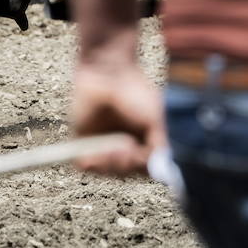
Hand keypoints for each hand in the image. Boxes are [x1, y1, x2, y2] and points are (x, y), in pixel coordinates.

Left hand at [70, 61, 165, 176]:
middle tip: (128, 148)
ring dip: (112, 163)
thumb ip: (161, 146)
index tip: (144, 156)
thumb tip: (164, 171)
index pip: (149, 169)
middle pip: (129, 173)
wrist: (107, 74)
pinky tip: (98, 152)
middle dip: (128, 165)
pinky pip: (86, 167)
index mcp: (147, 143)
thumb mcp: (157, 119)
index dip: (146, 168)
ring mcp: (105, 148)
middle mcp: (127, 148)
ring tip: (114, 147)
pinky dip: (93, 163)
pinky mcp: (83, 145)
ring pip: (108, 172)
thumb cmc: (136, 93)